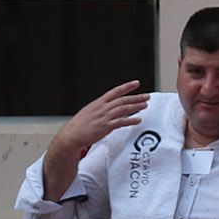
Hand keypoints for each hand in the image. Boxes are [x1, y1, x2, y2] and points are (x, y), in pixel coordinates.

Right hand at [42, 80, 149, 199]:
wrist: (72, 135)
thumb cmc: (79, 125)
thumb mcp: (89, 112)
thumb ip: (99, 109)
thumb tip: (107, 107)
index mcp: (99, 103)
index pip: (115, 91)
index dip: (127, 87)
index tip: (136, 83)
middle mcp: (103, 108)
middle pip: (123, 100)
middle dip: (136, 97)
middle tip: (147, 96)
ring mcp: (104, 117)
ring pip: (124, 109)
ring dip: (136, 106)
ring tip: (145, 105)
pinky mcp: (106, 127)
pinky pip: (121, 122)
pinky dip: (131, 120)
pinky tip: (138, 120)